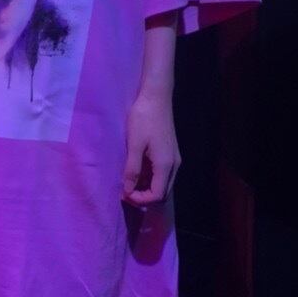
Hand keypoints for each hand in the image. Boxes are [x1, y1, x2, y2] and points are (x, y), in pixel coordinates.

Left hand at [122, 91, 180, 206]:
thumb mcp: (134, 145)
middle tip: (125, 192)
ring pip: (162, 183)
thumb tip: (128, 191)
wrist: (156, 97)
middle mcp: (174, 165)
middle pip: (162, 193)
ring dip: (146, 188)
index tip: (123, 194)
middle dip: (144, 197)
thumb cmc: (143, 118)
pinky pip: (161, 174)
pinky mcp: (169, 153)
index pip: (157, 195)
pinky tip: (135, 172)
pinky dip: (149, 178)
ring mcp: (173, 159)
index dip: (140, 200)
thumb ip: (132, 169)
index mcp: (166, 165)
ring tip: (128, 183)